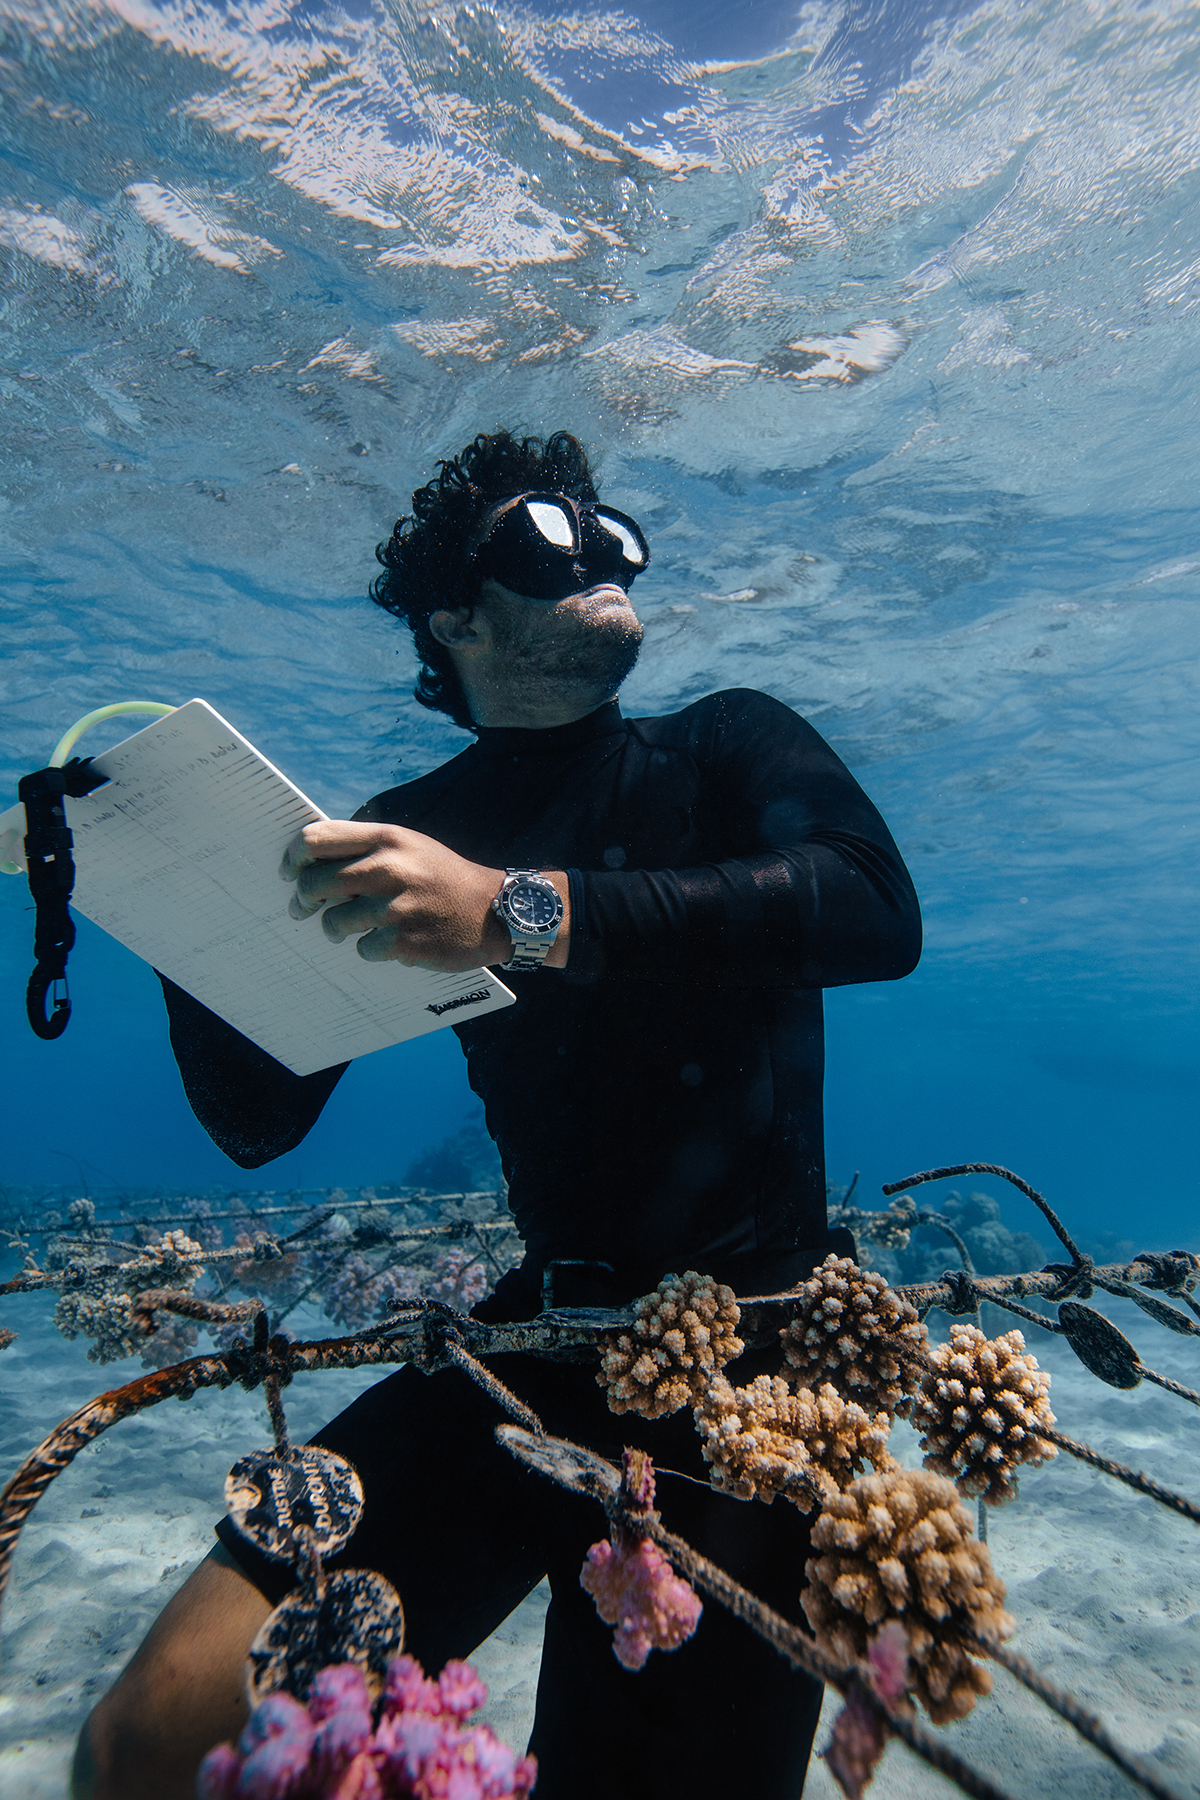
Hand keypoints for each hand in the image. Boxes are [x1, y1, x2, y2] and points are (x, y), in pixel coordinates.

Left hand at [279, 821, 568, 971]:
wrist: (497, 911)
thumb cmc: (445, 878)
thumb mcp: (410, 847)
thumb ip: (366, 848)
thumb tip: (312, 862)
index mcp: (387, 839)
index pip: (316, 839)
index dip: (293, 857)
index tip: (290, 872)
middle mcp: (388, 868)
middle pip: (314, 883)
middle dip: (303, 900)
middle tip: (305, 909)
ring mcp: (395, 907)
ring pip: (332, 922)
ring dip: (336, 929)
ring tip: (354, 928)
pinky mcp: (403, 941)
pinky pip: (362, 949)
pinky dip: (370, 948)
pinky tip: (390, 941)